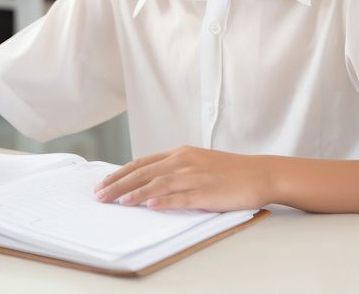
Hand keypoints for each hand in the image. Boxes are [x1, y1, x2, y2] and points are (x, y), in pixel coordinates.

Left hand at [93, 145, 268, 211]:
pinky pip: (182, 197)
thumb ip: (172, 169)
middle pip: (144, 173)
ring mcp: (195, 176)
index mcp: (179, 154)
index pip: (142, 163)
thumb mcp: (196, 163)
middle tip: (100, 196)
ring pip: (159, 183)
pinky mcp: (207, 192)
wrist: (258, 173)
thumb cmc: (227, 171)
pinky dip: (165, 201)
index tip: (103, 184)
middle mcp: (183, 161)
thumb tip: (146, 183)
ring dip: (136, 193)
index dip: (120, 174)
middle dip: (119, 185)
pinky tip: (151, 205)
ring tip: (118, 201)